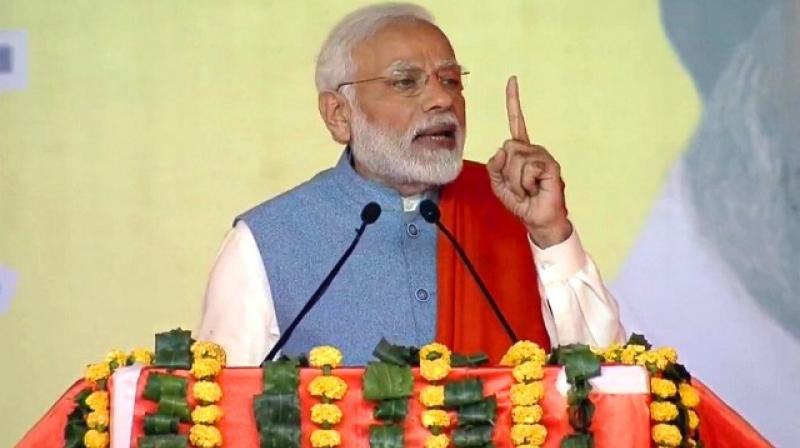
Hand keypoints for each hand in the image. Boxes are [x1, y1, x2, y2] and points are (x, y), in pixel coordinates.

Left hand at [487, 76, 571, 247]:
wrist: (537, 219)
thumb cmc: (521, 201)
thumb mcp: (498, 183)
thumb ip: (494, 165)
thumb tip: (503, 148)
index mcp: (521, 150)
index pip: (516, 122)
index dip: (513, 101)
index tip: (512, 80)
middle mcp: (533, 149)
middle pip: (507, 148)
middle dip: (506, 172)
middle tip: (518, 186)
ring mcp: (543, 156)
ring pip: (516, 159)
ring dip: (516, 180)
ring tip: (527, 189)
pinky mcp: (551, 165)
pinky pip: (527, 168)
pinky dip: (526, 183)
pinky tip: (536, 188)